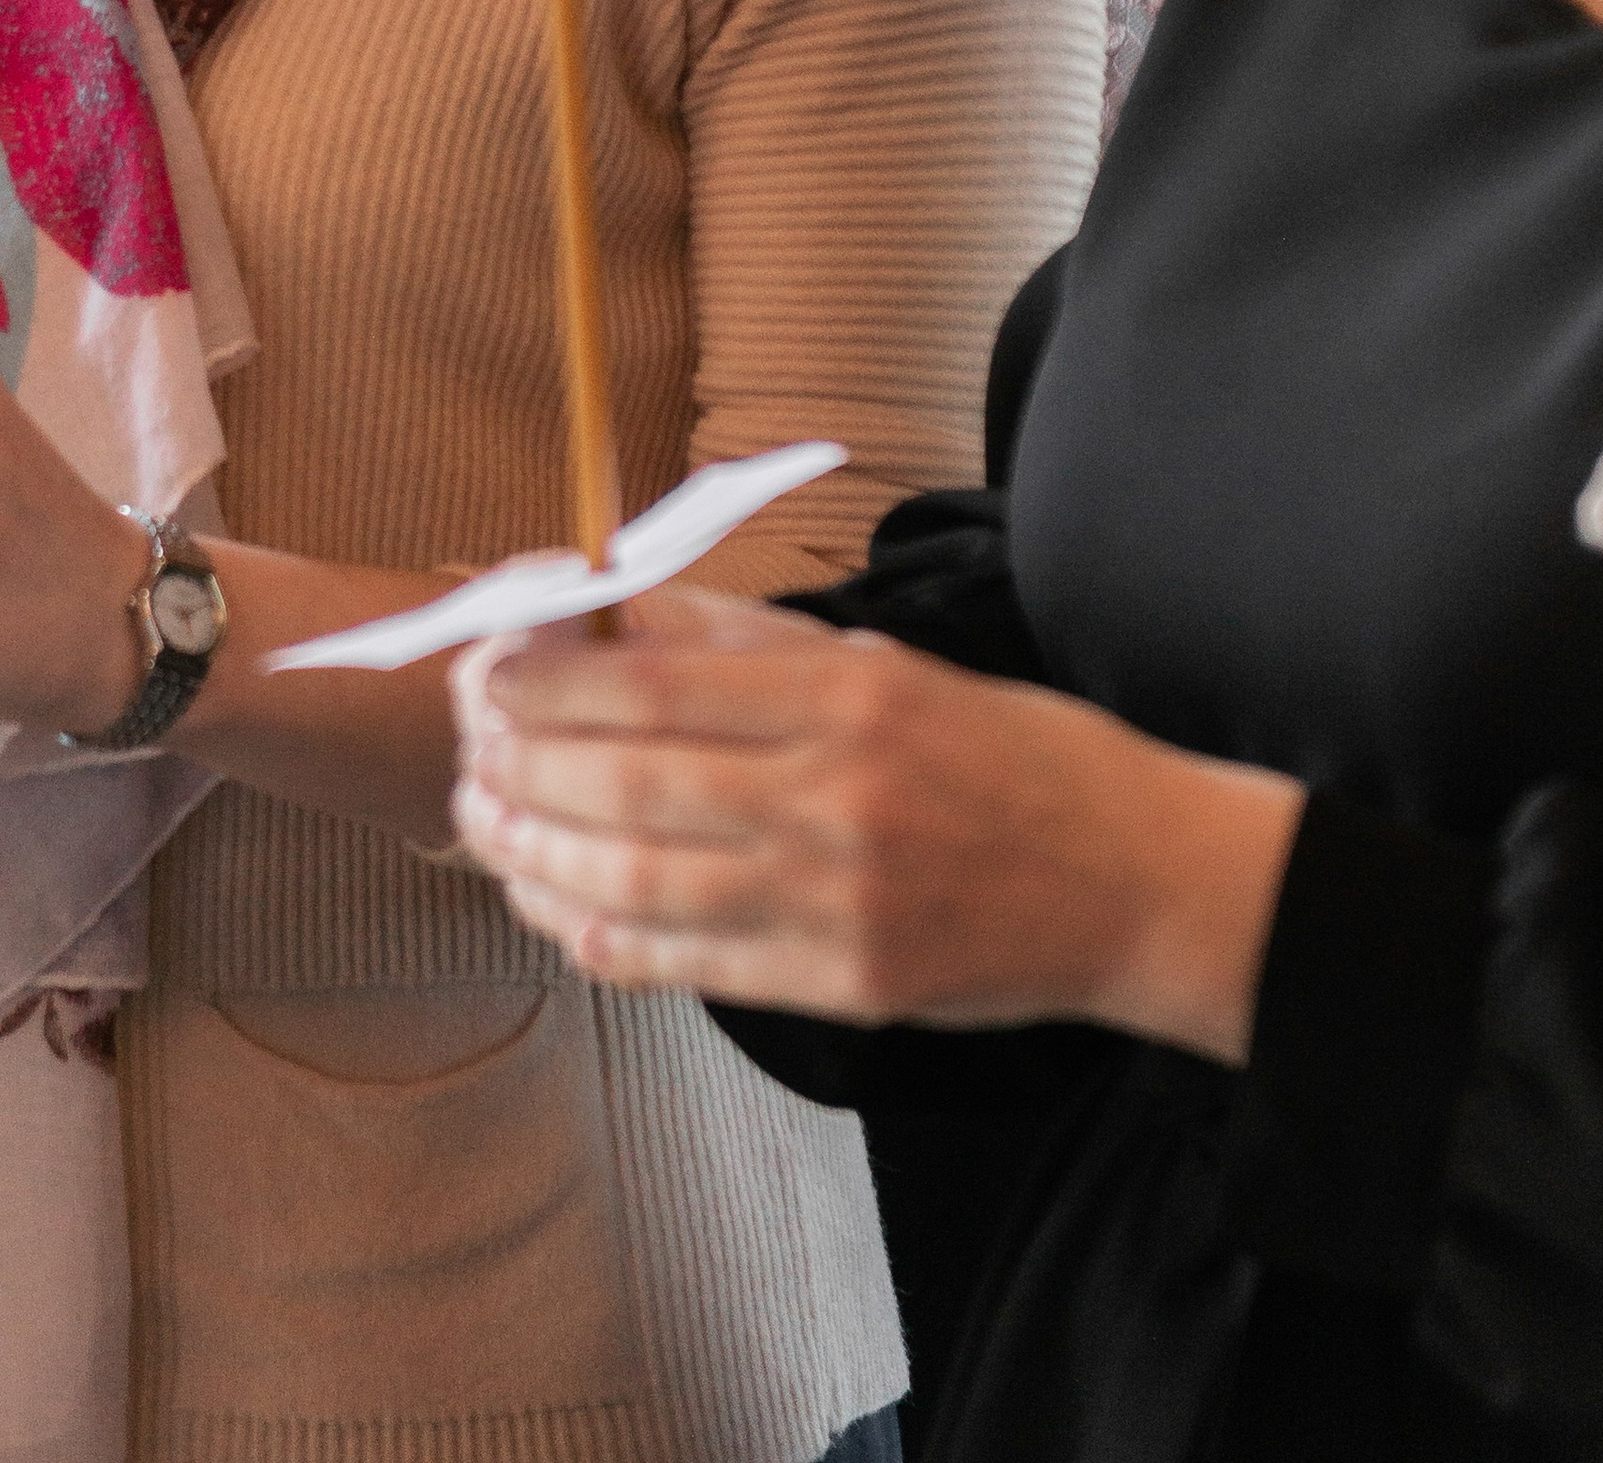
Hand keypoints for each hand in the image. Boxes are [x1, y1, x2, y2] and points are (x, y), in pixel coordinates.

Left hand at [451, 584, 1304, 1064]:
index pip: (655, 681)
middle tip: (466, 746)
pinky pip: (689, 965)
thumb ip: (750, 644)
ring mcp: (836, 902)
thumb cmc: (1013, 754)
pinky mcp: (844, 987)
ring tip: (483, 825)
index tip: (485, 666)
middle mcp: (833, 796)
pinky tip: (556, 911)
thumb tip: (618, 615)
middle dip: (521, 763)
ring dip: (539, 855)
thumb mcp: (889, 664)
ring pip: (639, 880)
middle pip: (627, 780)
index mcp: (846, 695)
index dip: (548, 679)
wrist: (1136, 880)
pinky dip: (602, 940)